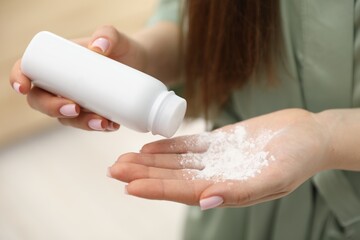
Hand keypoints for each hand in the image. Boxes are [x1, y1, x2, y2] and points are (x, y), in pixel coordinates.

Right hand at [9, 25, 146, 130]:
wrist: (142, 65)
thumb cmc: (123, 49)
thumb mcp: (116, 38)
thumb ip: (108, 34)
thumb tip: (98, 48)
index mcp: (57, 63)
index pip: (28, 69)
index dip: (19, 79)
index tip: (25, 87)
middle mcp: (62, 84)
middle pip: (42, 101)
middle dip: (53, 108)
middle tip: (74, 108)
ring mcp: (76, 100)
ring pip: (66, 118)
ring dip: (81, 123)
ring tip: (103, 122)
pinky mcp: (92, 112)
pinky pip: (88, 124)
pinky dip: (98, 127)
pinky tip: (112, 125)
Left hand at [108, 109, 332, 209]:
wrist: (309, 134)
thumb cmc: (298, 159)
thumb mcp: (274, 177)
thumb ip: (240, 192)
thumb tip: (207, 200)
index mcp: (226, 189)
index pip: (183, 191)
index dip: (156, 188)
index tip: (130, 186)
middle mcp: (216, 176)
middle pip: (172, 176)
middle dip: (143, 174)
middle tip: (114, 170)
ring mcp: (216, 158)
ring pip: (175, 161)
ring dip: (149, 160)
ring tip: (124, 159)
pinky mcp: (220, 141)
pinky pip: (188, 145)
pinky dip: (168, 145)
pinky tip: (149, 146)